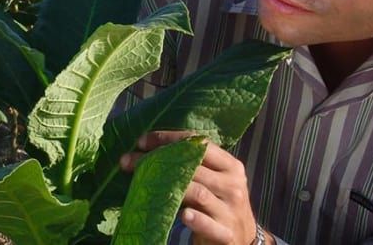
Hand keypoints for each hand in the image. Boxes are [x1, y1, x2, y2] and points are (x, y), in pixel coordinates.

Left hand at [120, 130, 258, 244]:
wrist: (242, 239)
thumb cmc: (219, 204)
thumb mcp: (214, 182)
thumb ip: (194, 166)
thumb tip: (149, 149)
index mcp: (231, 166)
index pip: (200, 144)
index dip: (169, 138)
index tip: (141, 141)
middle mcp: (233, 185)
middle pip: (194, 167)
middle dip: (158, 161)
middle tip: (129, 161)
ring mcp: (230, 210)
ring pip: (198, 192)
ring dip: (168, 187)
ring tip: (143, 184)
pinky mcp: (226, 233)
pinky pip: (207, 223)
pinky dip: (194, 218)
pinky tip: (182, 214)